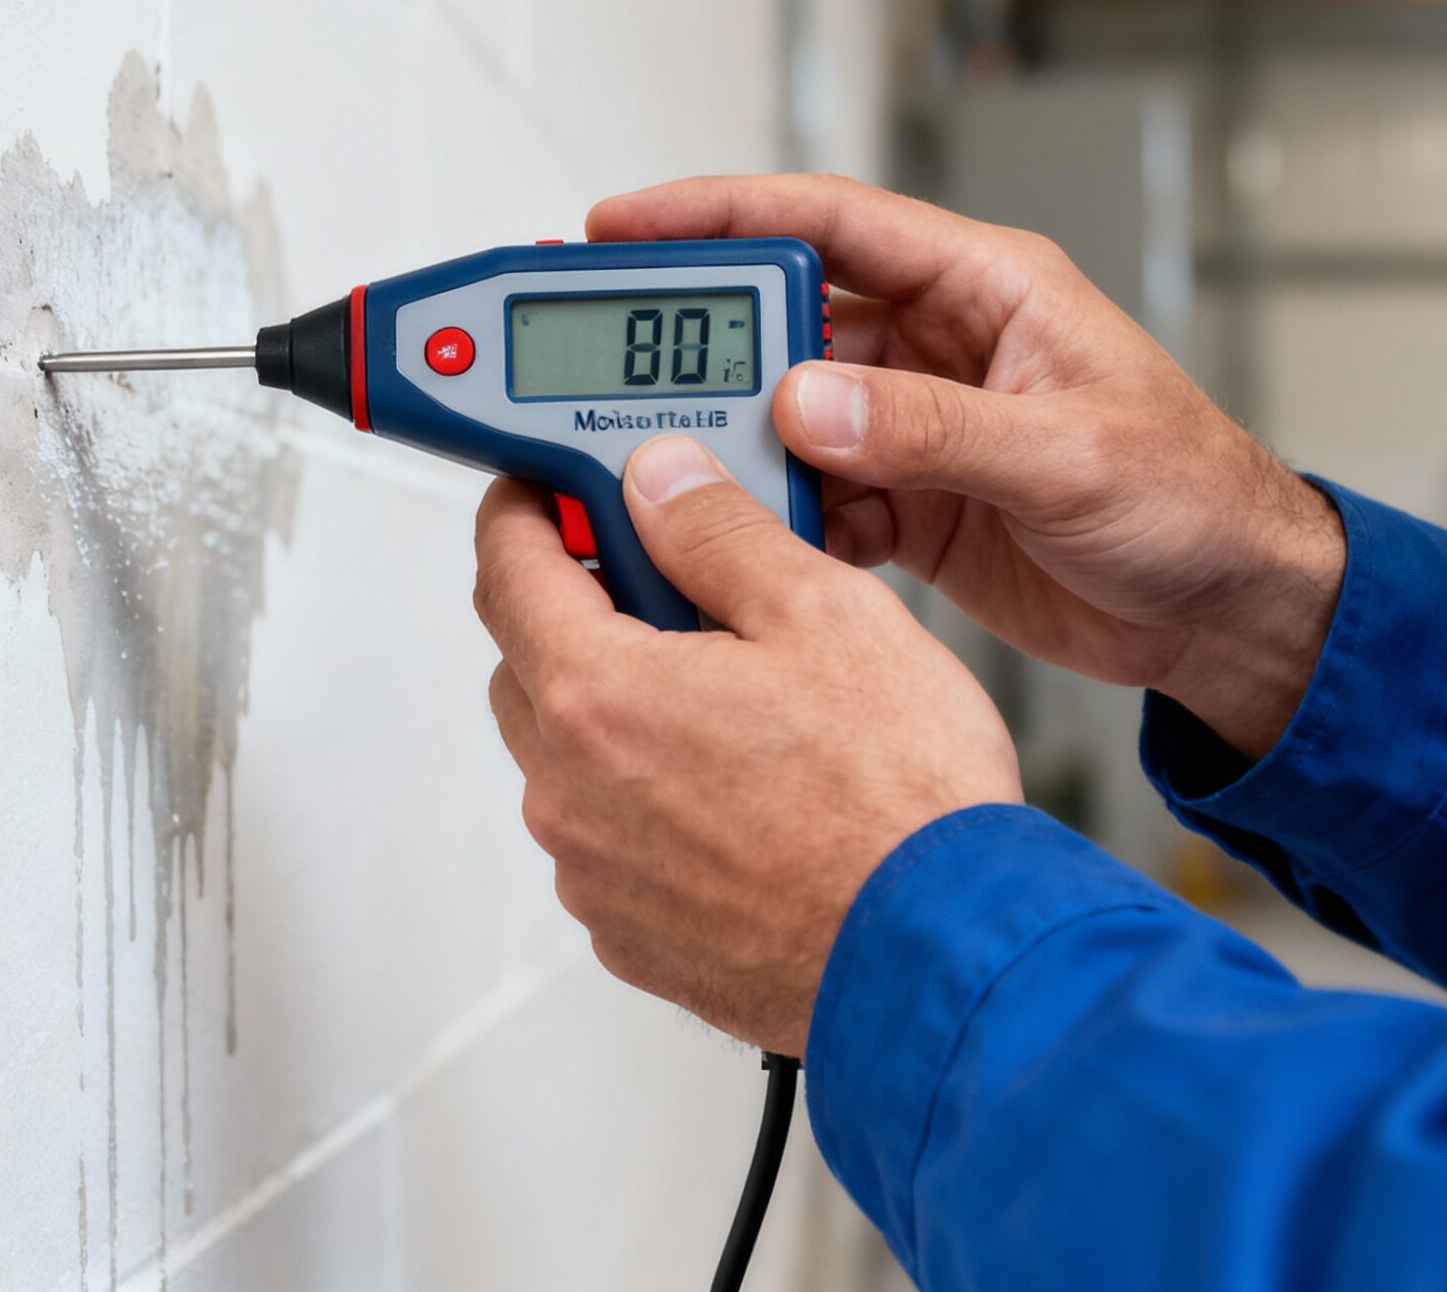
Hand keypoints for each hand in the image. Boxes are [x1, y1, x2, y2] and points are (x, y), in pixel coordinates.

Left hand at [474, 436, 1020, 1054]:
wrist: (939, 963)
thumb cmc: (897, 805)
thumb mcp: (824, 613)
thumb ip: (719, 533)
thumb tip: (659, 484)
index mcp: (596, 695)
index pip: (507, 568)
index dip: (525, 507)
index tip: (548, 488)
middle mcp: (570, 793)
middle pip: (527, 663)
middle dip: (580, 611)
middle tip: (674, 588)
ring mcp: (595, 875)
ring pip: (568, 758)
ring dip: (619, 714)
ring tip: (735, 704)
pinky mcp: (632, 936)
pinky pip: (609, 840)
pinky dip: (647, 802)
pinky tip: (743, 794)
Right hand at [589, 176, 1345, 758]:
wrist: (1232, 614)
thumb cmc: (1194, 502)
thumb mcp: (1068, 456)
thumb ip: (934, 430)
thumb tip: (806, 401)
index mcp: (985, 288)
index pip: (829, 223)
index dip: (718, 214)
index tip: (619, 224)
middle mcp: (941, 345)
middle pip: (786, 316)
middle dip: (697, 338)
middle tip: (601, 360)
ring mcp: (921, 427)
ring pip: (789, 415)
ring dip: (732, 445)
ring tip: (663, 471)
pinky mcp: (915, 504)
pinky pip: (817, 499)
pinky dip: (779, 524)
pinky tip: (750, 546)